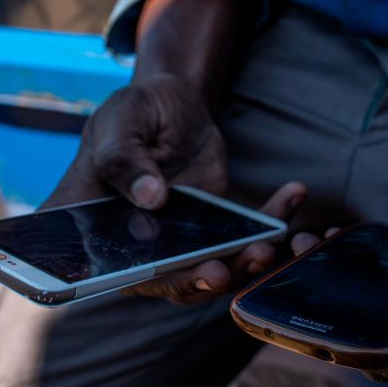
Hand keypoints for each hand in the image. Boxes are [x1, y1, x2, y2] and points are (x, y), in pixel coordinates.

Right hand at [47, 71, 306, 302]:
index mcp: (93, 227)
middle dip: (196, 281)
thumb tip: (150, 197)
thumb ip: (125, 158)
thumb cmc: (133, 113)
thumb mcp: (121, 122)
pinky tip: (293, 194)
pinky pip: (244, 239)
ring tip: (265, 246)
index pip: (102, 267)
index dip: (131, 278)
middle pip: (163, 279)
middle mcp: (134, 247)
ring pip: (209, 271)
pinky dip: (272, 223)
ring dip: (240, 265)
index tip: (156, 275)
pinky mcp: (215, 232)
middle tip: (220, 271)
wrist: (172, 104)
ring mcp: (177, 245)